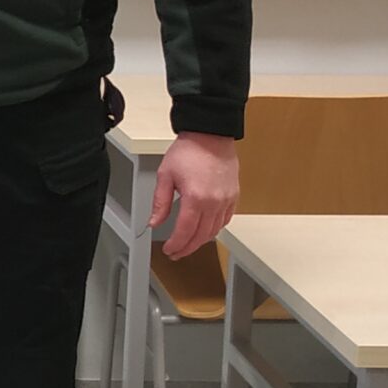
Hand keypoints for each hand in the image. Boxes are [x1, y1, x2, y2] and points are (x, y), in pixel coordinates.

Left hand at [153, 130, 238, 258]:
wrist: (210, 134)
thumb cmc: (189, 150)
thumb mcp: (165, 176)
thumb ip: (160, 203)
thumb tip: (154, 222)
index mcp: (195, 198)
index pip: (185, 232)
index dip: (176, 245)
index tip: (169, 250)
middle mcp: (214, 202)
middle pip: (201, 236)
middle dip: (187, 248)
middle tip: (176, 253)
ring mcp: (226, 200)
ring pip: (214, 231)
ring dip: (201, 241)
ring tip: (189, 244)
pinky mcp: (233, 196)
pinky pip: (225, 220)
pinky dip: (215, 229)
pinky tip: (206, 231)